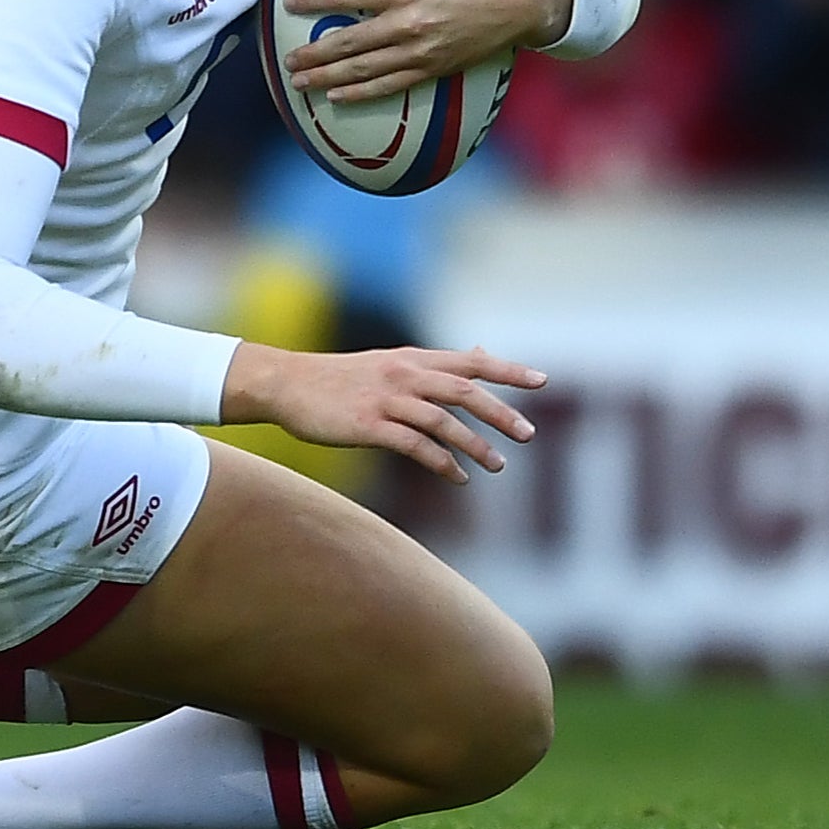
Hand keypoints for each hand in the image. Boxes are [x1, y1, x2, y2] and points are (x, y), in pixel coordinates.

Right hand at [221, 342, 545, 484]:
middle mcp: (403, 375)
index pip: (469, 362)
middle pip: (463, 391)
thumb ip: (436, 363)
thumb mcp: (390, 362)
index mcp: (411, 359)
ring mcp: (386, 400)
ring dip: (474, 444)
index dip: (507, 370)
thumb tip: (480, 352)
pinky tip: (458, 476)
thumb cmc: (341, 378)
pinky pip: (415, 446)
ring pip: (443, 421)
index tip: (542, 380)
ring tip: (498, 466)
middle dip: (500, 413)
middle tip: (529, 435)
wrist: (286, 384)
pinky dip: (441, 462)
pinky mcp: (369, 426)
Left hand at [279, 0, 571, 104]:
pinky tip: (337, 97)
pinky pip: (390, 86)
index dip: (314, 0)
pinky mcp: (432, 69)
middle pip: (348, 43)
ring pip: (364, 70)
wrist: (521, 1)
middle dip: (314, 54)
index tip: (288, 4)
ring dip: (328, 78)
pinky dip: (361, 94)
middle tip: (287, 61)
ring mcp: (420, 52)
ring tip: (299, 83)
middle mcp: (407, 25)